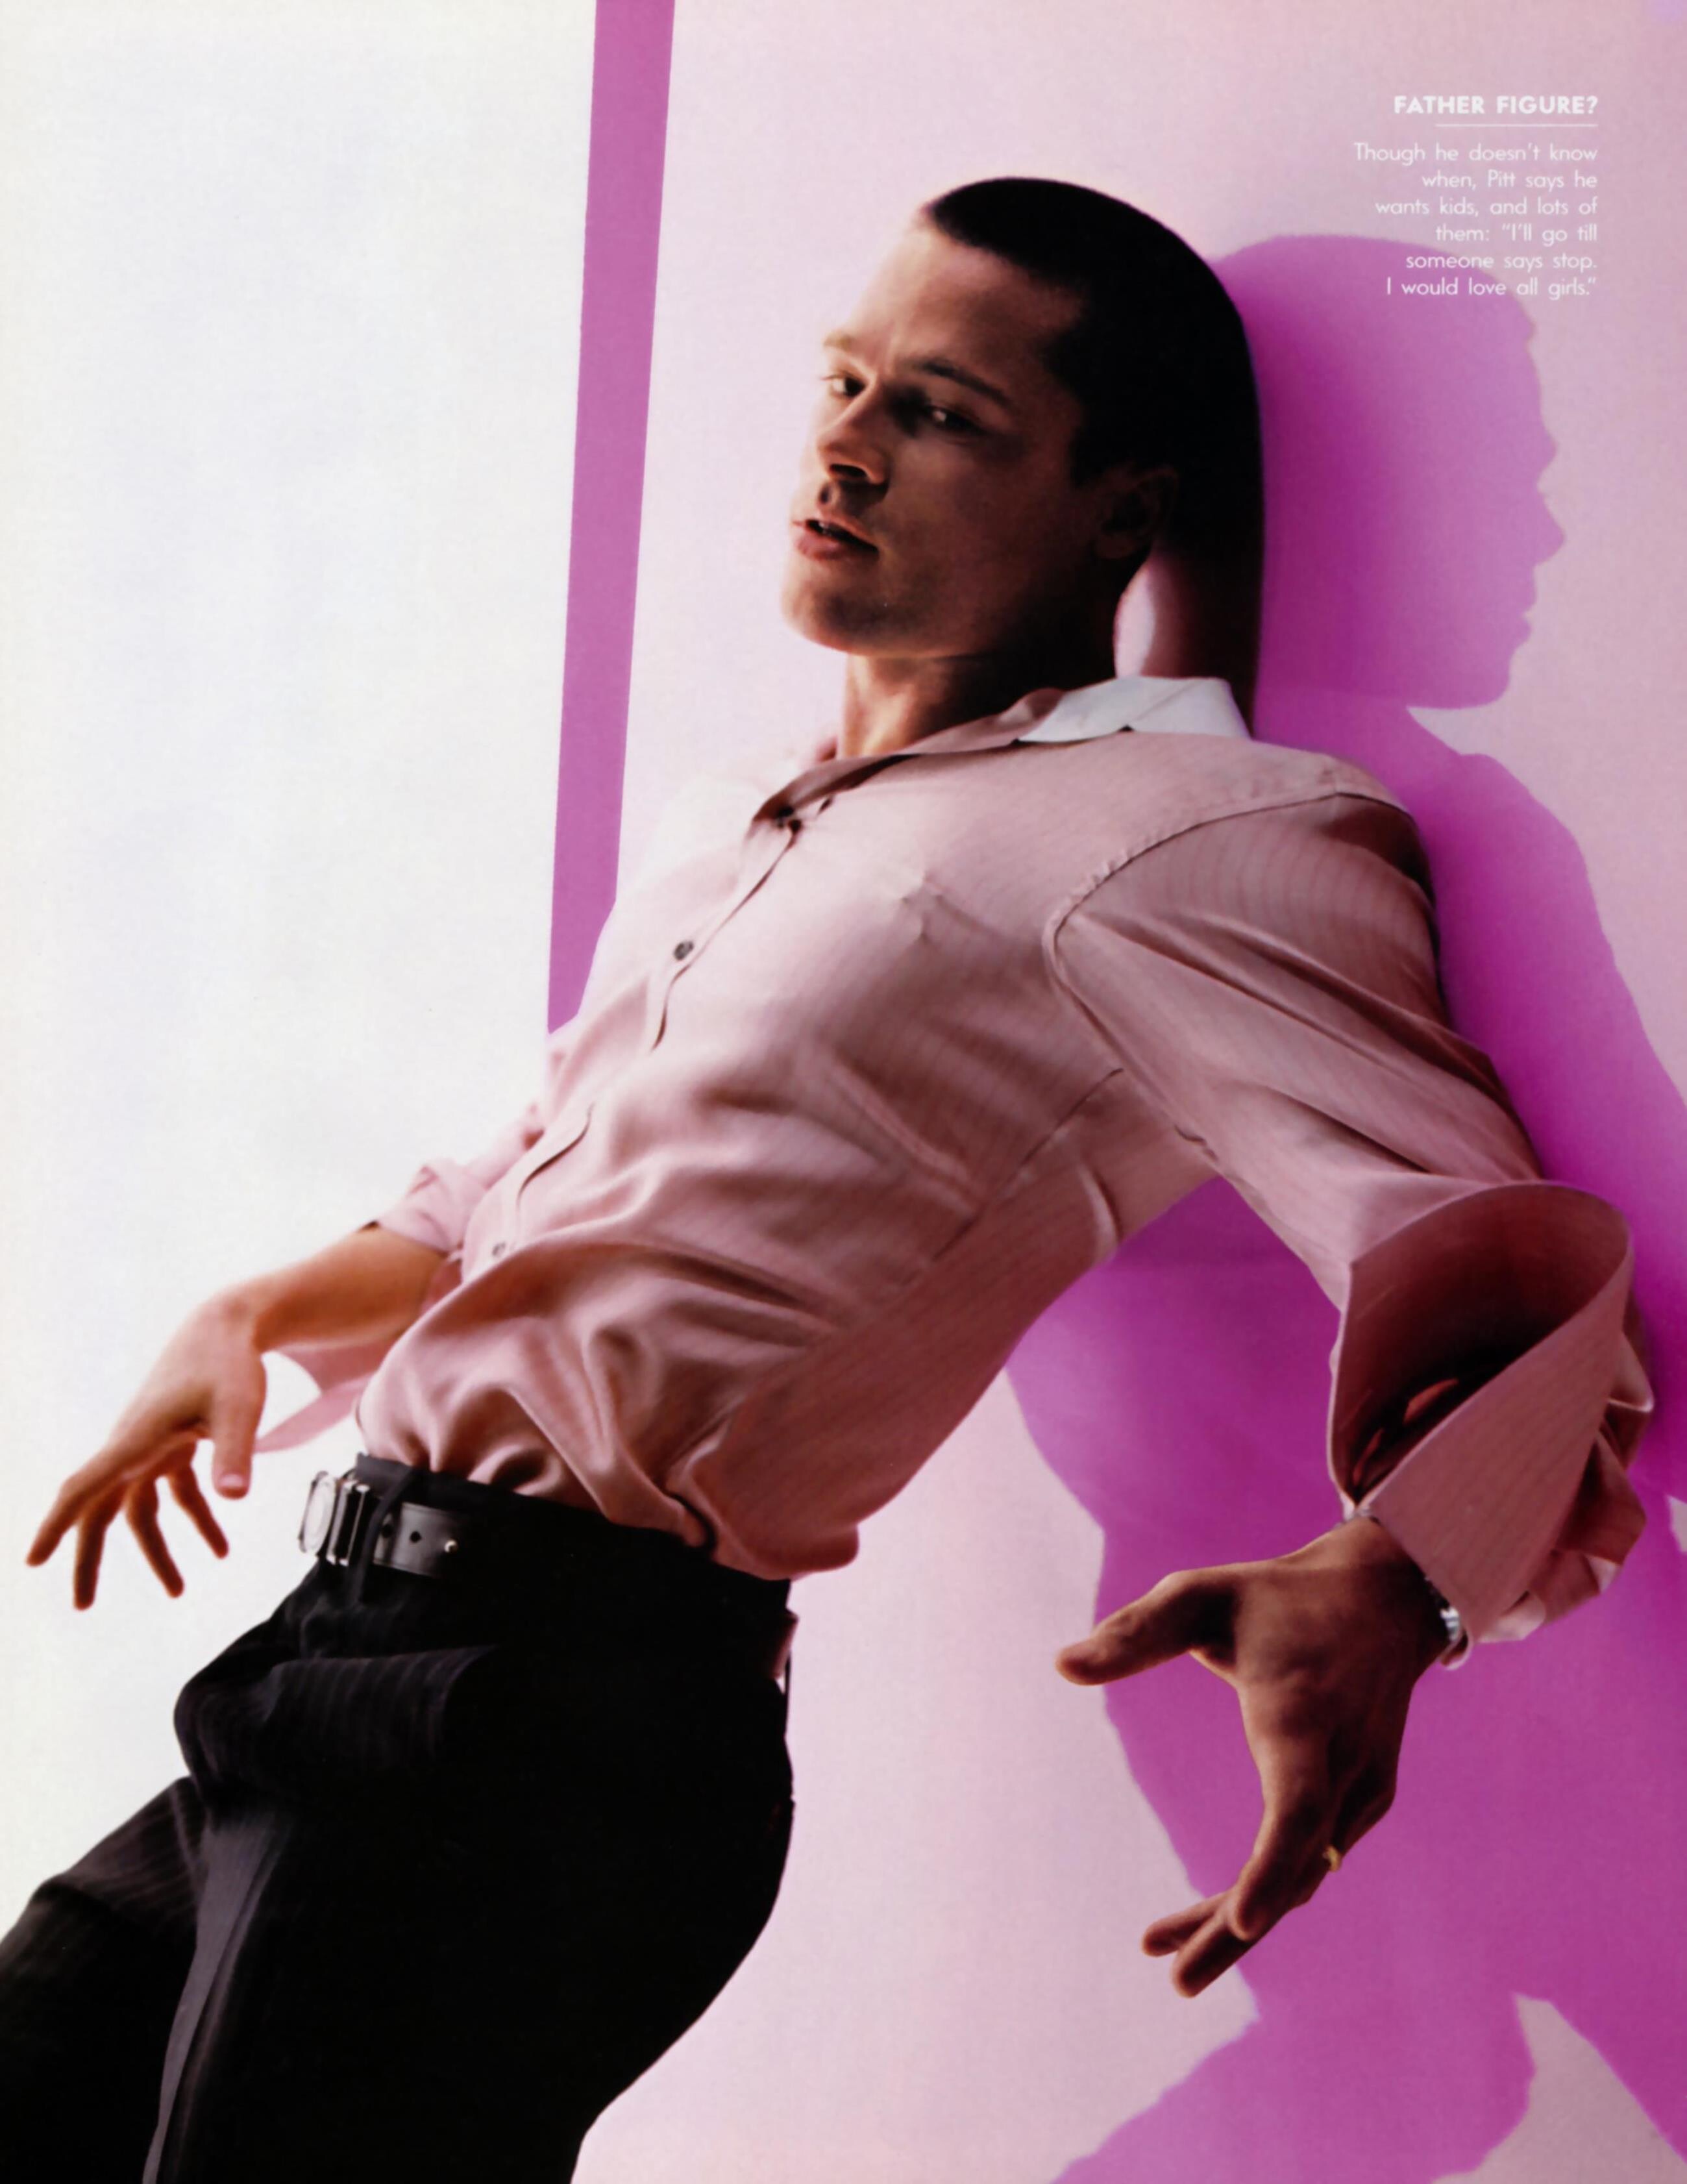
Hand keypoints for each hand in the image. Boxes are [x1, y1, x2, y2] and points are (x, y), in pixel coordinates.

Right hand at [27, 1293, 268, 1607]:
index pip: (85, 1487)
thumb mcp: (238, 1405)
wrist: (229, 1327)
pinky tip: (221, 1548)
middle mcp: (133, 1445)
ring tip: (178, 1590)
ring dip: (155, 1549)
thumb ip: (234, 1451)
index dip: (56, 1524)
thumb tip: (233, 1497)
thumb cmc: (229, 1363)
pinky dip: (194, 1520)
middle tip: (82, 1605)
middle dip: (88, 1557)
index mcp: (135, 1438)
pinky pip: (173, 1492)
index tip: (32, 1560)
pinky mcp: (173, 1444)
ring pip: (137, 1508)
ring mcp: (151, 1446)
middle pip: (99, 1508)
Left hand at [1055, 1514, 1449, 1995]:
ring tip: (1158, 1948)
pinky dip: (1264, 1890)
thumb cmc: (1275, 1598)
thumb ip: (1136, 1632)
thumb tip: (1061, 1666)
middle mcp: (1344, 1763)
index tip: (1242, 1918)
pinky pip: (1311, 1859)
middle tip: (1175, 1980)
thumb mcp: (1200, 1595)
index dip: (1271, 1867)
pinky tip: (1209, 1912)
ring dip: (1238, 1919)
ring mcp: (1361, 1789)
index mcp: (1304, 1714)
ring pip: (1302, 1875)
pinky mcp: (1361, 1800)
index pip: (1296, 1806)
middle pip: (1297, 1867)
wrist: (1382, 1600)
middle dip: (1236, 1928)